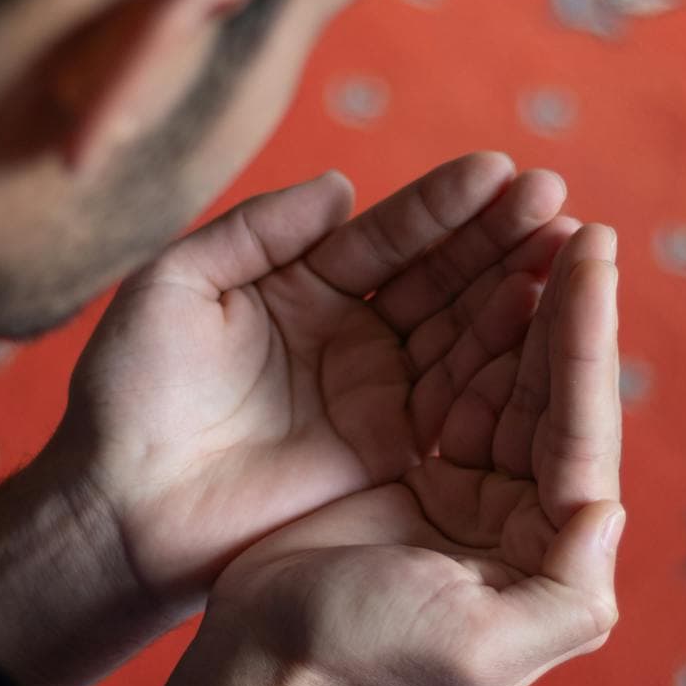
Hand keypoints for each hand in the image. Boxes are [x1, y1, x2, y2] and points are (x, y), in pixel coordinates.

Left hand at [0, 154, 575, 685]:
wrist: (118, 512)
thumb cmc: (127, 396)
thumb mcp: (174, 288)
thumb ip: (255, 231)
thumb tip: (342, 186)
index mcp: (302, 285)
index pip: (387, 236)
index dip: (442, 206)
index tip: (499, 173)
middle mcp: (350, 334)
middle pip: (438, 276)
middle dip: (497, 238)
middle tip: (554, 201)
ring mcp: (376, 394)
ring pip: (459, 333)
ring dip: (514, 293)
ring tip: (568, 251)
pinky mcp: (389, 455)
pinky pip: (456, 404)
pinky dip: (502, 369)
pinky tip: (547, 329)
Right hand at [142, 225, 622, 685]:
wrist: (266, 662)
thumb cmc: (364, 654)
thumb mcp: (478, 649)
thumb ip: (566, 599)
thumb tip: (609, 511)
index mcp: (545, 551)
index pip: (578, 428)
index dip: (587, 338)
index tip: (593, 252)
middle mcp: (520, 514)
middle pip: (550, 391)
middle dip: (564, 306)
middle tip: (574, 221)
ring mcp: (468, 486)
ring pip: (504, 377)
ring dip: (521, 304)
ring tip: (535, 225)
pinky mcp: (415, 466)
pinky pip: (449, 381)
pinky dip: (466, 327)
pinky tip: (481, 274)